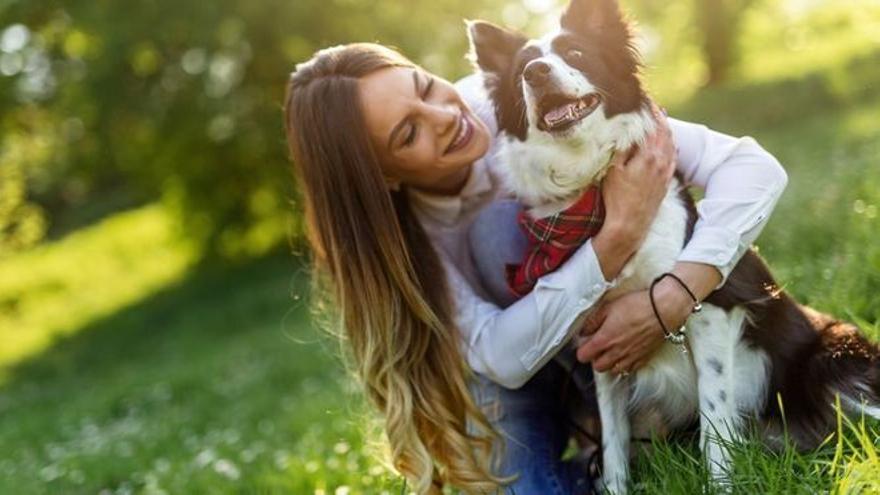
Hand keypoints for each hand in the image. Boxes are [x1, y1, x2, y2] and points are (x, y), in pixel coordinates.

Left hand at [576, 276, 694, 373]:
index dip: (582, 350)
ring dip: (610, 363)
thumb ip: (593, 321)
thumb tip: (583, 330)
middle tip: (598, 347)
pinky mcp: (644, 358)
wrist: (663, 310)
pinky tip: (626, 354)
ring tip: (612, 351)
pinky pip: (630, 369)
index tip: (585, 342)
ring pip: (614, 371)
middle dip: (595, 359)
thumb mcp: (609, 307)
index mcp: (604, 340)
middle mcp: (616, 352)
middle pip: (598, 367)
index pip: (583, 356)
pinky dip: (625, 364)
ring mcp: (631, 357)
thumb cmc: (638, 306)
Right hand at [592, 103, 676, 280]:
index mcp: (648, 156)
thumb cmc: (617, 198)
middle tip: (650, 103)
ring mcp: (665, 171)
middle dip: (657, 115)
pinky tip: (666, 142)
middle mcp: (661, 161)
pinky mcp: (666, 181)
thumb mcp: (613, 170)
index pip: (651, 125)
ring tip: (659, 117)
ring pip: (670, 143)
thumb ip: (622, 147)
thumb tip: (626, 128)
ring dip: (665, 128)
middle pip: (663, 131)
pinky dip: (669, 143)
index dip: (647, 109)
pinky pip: (672, 156)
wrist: (630, 226)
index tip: (643, 97)